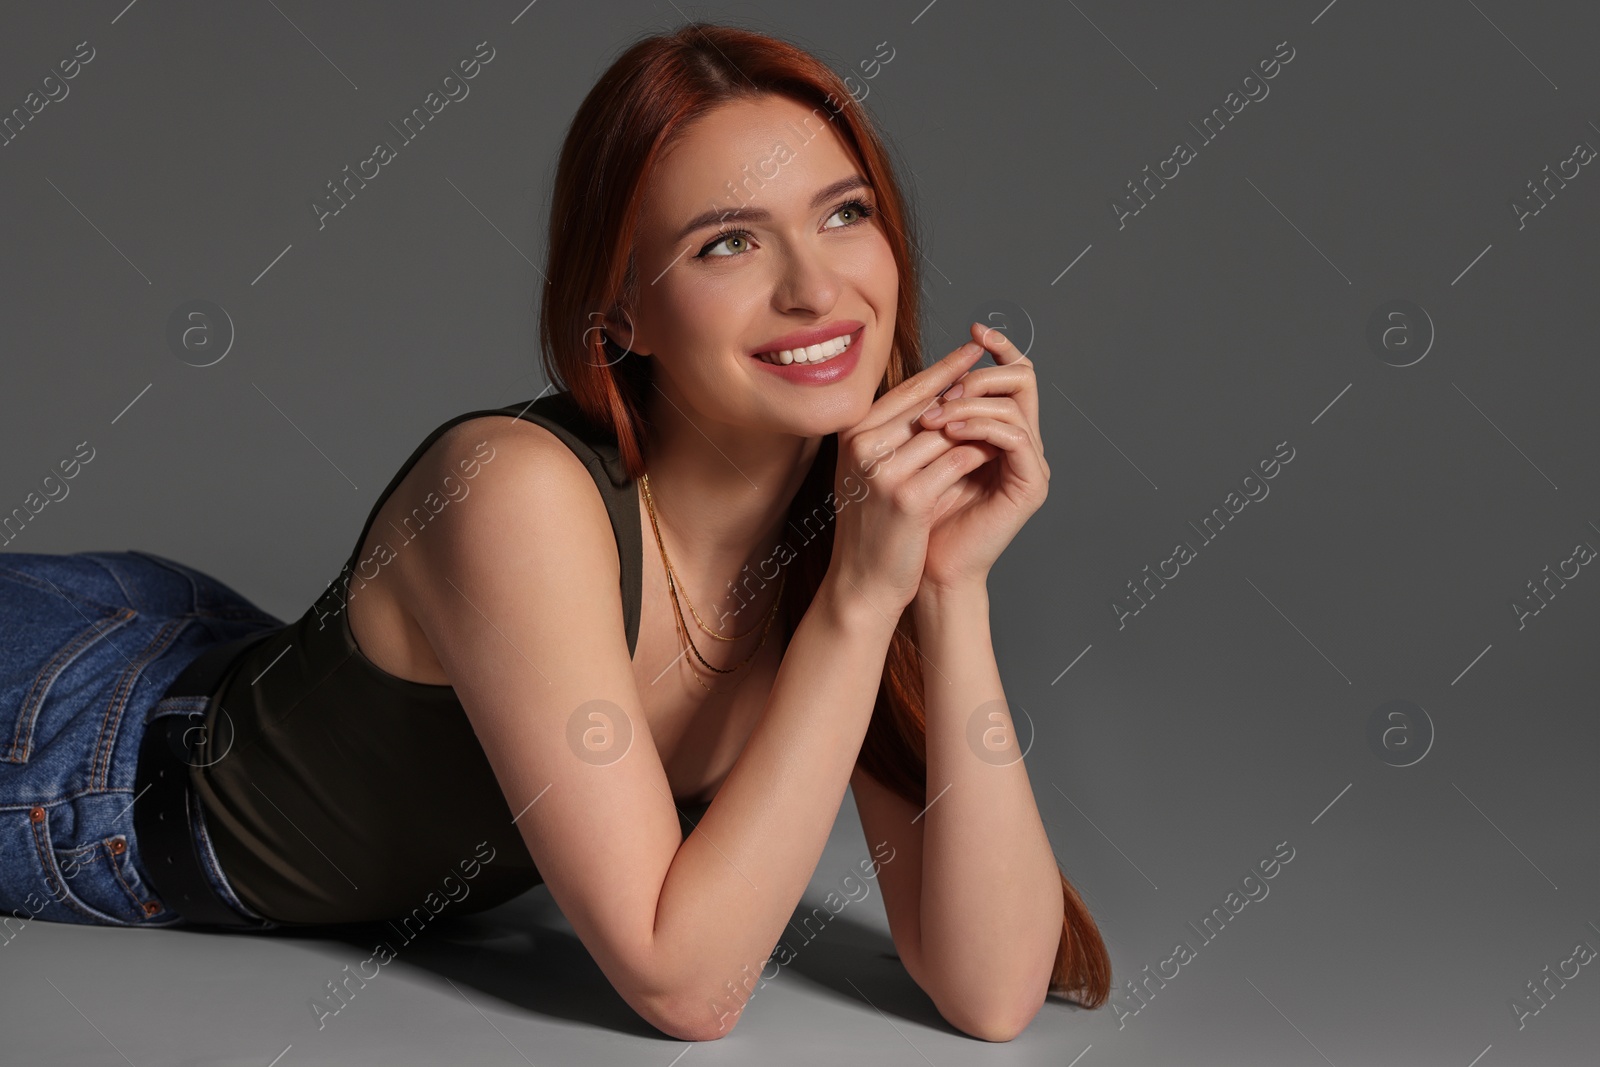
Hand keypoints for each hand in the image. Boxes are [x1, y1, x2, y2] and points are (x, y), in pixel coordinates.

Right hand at [826, 337, 993, 613]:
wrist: (861, 582)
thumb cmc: (871, 526)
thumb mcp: (869, 471)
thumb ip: (890, 433)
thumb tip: (934, 393)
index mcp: (851, 433)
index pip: (906, 390)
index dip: (943, 370)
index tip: (972, 351)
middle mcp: (862, 445)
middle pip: (928, 403)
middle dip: (966, 391)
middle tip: (998, 374)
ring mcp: (884, 470)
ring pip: (947, 430)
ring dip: (979, 424)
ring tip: (1005, 415)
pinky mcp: (908, 497)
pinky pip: (957, 461)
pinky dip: (980, 453)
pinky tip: (997, 451)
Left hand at [911, 321, 1049, 591]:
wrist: (922, 568)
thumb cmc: (913, 514)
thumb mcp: (917, 450)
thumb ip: (930, 412)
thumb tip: (924, 366)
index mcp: (998, 430)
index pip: (1011, 374)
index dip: (999, 347)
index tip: (973, 328)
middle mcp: (1021, 443)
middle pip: (1025, 379)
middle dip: (981, 375)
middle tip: (945, 389)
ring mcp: (1030, 464)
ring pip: (1015, 406)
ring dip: (972, 404)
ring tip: (934, 416)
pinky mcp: (1030, 485)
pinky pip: (1015, 438)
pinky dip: (982, 428)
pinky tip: (949, 432)